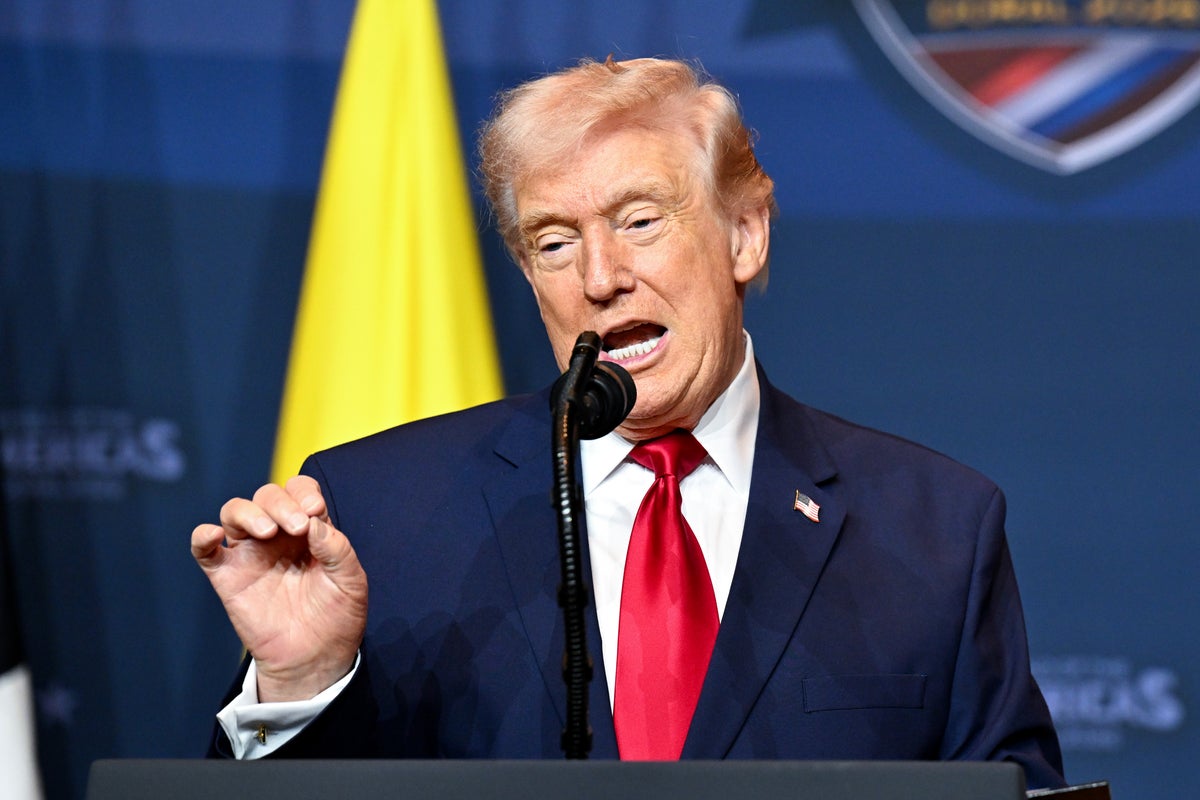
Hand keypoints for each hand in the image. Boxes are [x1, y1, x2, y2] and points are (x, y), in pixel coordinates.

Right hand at [191, 475, 367, 701]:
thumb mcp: (351, 580)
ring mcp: (250, 553)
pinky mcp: (227, 576)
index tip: (315, 511)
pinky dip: (202, 536)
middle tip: (297, 527)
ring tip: (268, 532)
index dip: (304, 492)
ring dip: (249, 512)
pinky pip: (204, 549)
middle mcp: (277, 534)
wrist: (315, 658)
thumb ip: (337, 548)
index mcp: (308, 529)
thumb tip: (314, 522)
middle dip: (281, 503)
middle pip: (267, 496)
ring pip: (234, 511)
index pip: (299, 491)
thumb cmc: (336, 616)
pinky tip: (214, 535)